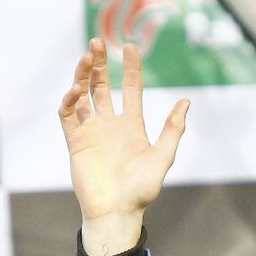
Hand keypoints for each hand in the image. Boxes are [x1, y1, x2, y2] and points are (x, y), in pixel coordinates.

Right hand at [57, 38, 187, 255]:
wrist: (117, 212)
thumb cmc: (141, 190)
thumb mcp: (162, 157)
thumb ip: (173, 130)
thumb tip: (186, 102)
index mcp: (131, 126)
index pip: (130, 89)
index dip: (131, 68)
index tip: (130, 47)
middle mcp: (110, 125)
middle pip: (102, 86)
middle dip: (99, 64)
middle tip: (96, 42)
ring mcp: (91, 132)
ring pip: (83, 95)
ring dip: (82, 76)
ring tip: (86, 58)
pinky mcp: (75, 142)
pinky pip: (68, 116)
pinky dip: (69, 101)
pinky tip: (75, 90)